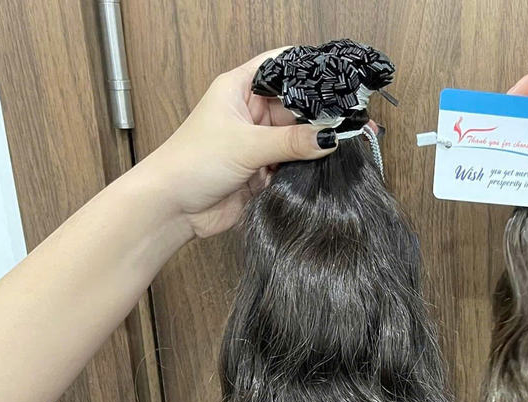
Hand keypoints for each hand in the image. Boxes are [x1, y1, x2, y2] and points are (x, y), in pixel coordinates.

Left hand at [138, 48, 337, 238]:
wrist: (174, 207)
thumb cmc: (194, 162)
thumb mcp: (247, 145)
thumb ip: (291, 141)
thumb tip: (329, 137)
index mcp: (238, 89)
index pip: (279, 68)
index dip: (307, 71)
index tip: (338, 80)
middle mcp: (249, 114)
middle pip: (294, 106)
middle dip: (320, 115)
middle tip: (353, 121)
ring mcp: (257, 143)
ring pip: (296, 138)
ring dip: (315, 144)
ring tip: (347, 145)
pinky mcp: (261, 171)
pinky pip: (292, 165)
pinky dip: (307, 168)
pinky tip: (326, 168)